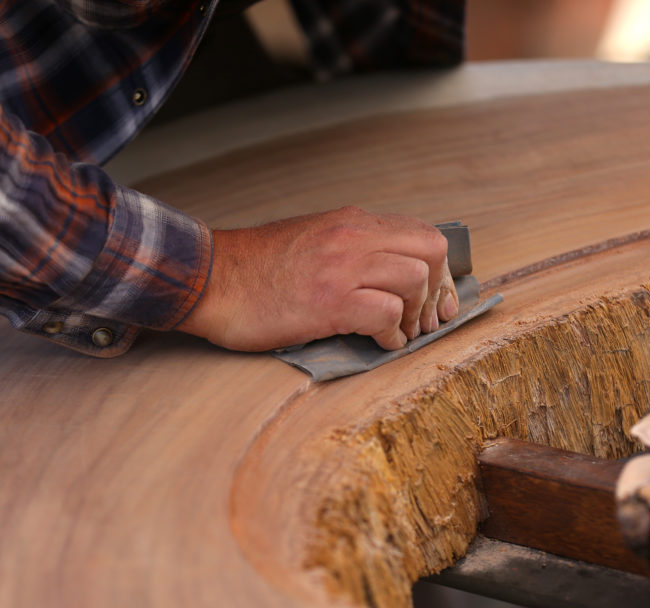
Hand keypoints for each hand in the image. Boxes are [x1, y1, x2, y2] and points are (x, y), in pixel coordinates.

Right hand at [177, 206, 459, 350]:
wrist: (209, 279)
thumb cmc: (255, 269)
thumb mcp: (312, 240)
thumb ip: (351, 249)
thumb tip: (389, 275)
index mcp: (351, 222)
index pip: (423, 234)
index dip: (441, 271)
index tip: (438, 300)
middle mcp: (352, 237)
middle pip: (431, 252)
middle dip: (437, 291)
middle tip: (425, 320)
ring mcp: (342, 267)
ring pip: (415, 279)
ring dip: (415, 314)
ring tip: (399, 333)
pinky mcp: (329, 302)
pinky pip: (386, 314)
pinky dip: (392, 335)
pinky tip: (381, 343)